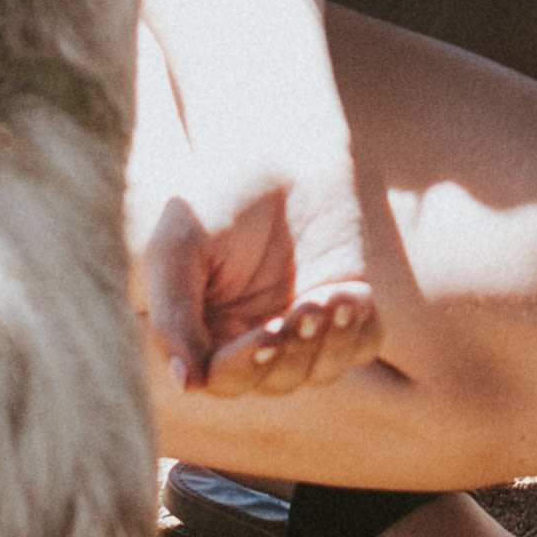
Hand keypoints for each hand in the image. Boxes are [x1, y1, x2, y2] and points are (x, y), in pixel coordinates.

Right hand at [130, 167, 381, 399]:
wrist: (277, 150)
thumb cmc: (216, 195)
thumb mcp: (179, 247)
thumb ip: (173, 315)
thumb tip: (186, 385)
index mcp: (206, 333)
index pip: (222, 380)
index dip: (244, 368)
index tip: (267, 335)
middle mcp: (253, 339)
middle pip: (273, 382)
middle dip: (293, 353)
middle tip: (305, 309)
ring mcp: (303, 326)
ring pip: (320, 371)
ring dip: (331, 343)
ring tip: (334, 298)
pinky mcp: (345, 307)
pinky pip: (362, 345)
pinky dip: (361, 332)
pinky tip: (353, 295)